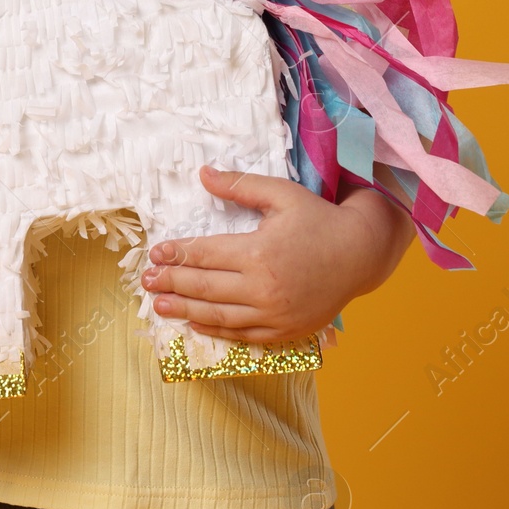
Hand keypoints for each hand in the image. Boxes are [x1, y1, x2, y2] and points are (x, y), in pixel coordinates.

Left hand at [139, 165, 409, 343]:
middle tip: (147, 282)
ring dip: (185, 311)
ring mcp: (273, 314)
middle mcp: (263, 287)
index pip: (204, 255)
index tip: (156, 254)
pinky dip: (216, 330)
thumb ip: (240, 186)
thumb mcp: (281, 194)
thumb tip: (203, 174)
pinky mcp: (284, 330)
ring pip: (218, 315)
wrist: (360, 255)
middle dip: (172, 284)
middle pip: (204, 288)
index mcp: (258, 252)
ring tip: (161, 307)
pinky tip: (197, 323)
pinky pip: (243, 334)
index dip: (177, 255)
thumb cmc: (319, 219)